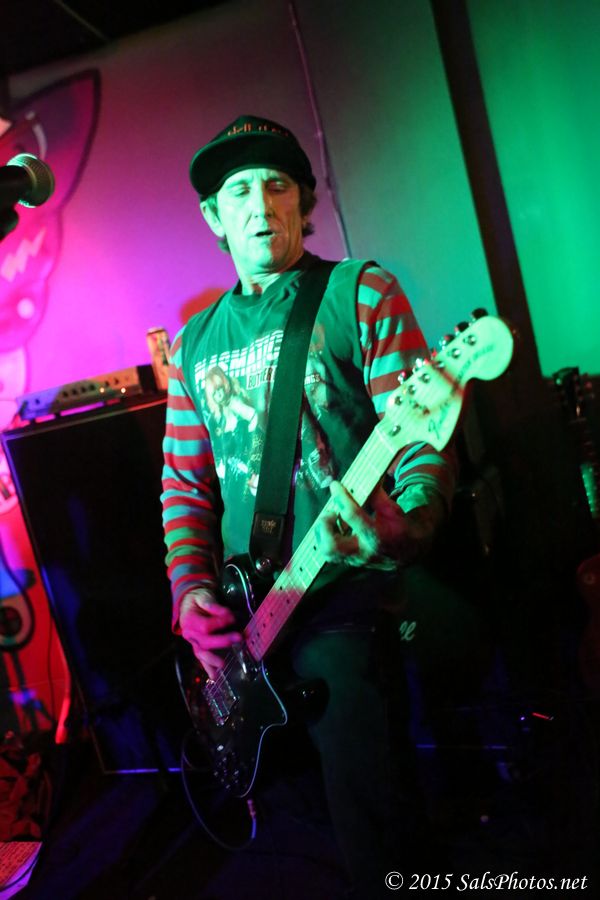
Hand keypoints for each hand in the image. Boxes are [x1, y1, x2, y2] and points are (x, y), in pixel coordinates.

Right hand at [179, 588, 241, 679]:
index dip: (219, 622)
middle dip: (222, 641)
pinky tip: (214, 676)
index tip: (232, 617)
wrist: (189, 602)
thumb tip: (226, 614)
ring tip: (223, 665)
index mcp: (189, 620)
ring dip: (212, 660)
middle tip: (238, 638)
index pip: (205, 626)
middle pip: (204, 641)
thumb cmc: (198, 599)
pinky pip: (202, 658)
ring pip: (201, 653)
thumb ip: (212, 605)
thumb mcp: (203, 596)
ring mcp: (193, 642)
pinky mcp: (197, 646)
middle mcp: (189, 633)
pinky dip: (208, 667)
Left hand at [317, 481, 440, 567]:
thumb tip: (365, 476)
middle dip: (325, 525)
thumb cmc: (400, 527)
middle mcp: (364, 551)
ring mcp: (355, 560)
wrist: (409, 553)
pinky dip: (325, 539)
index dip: (341, 497)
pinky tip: (331, 528)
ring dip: (321, 533)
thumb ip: (376, 496)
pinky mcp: (350, 563)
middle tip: (330, 512)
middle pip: (332, 545)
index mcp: (378, 535)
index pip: (352, 515)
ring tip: (328, 521)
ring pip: (327, 553)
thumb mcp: (392, 509)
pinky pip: (330, 555)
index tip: (335, 485)